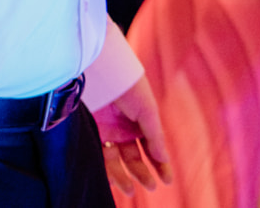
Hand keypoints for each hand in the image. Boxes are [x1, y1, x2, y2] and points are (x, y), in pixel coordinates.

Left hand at [92, 76, 172, 195]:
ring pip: (117, 161)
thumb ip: (154, 135)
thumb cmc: (130, 86)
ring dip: (125, 177)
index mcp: (141, 121)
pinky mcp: (92, 133)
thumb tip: (163, 158)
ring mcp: (108, 132)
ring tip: (133, 190)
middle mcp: (124, 129)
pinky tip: (116, 181)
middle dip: (144, 173)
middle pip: (135, 157)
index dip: (160, 164)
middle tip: (152, 186)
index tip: (168, 180)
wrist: (104, 70)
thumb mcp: (148, 110)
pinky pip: (100, 157)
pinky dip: (108, 171)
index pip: (152, 147)